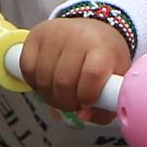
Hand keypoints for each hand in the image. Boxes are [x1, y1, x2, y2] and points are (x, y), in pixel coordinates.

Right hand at [17, 18, 132, 124]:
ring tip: (61, 95)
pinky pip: (27, 69)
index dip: (86, 96)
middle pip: (63, 81)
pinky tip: (46, 83)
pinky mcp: (36, 35)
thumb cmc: (106, 57)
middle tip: (73, 104)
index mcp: (103, 47)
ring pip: (43, 79)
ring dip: (50, 96)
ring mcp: (55, 35)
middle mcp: (78, 37)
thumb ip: (107, 105)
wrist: (94, 30)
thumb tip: (83, 116)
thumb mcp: (118, 79)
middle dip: (67, 102)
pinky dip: (34, 83)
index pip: (92, 74)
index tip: (87, 103)